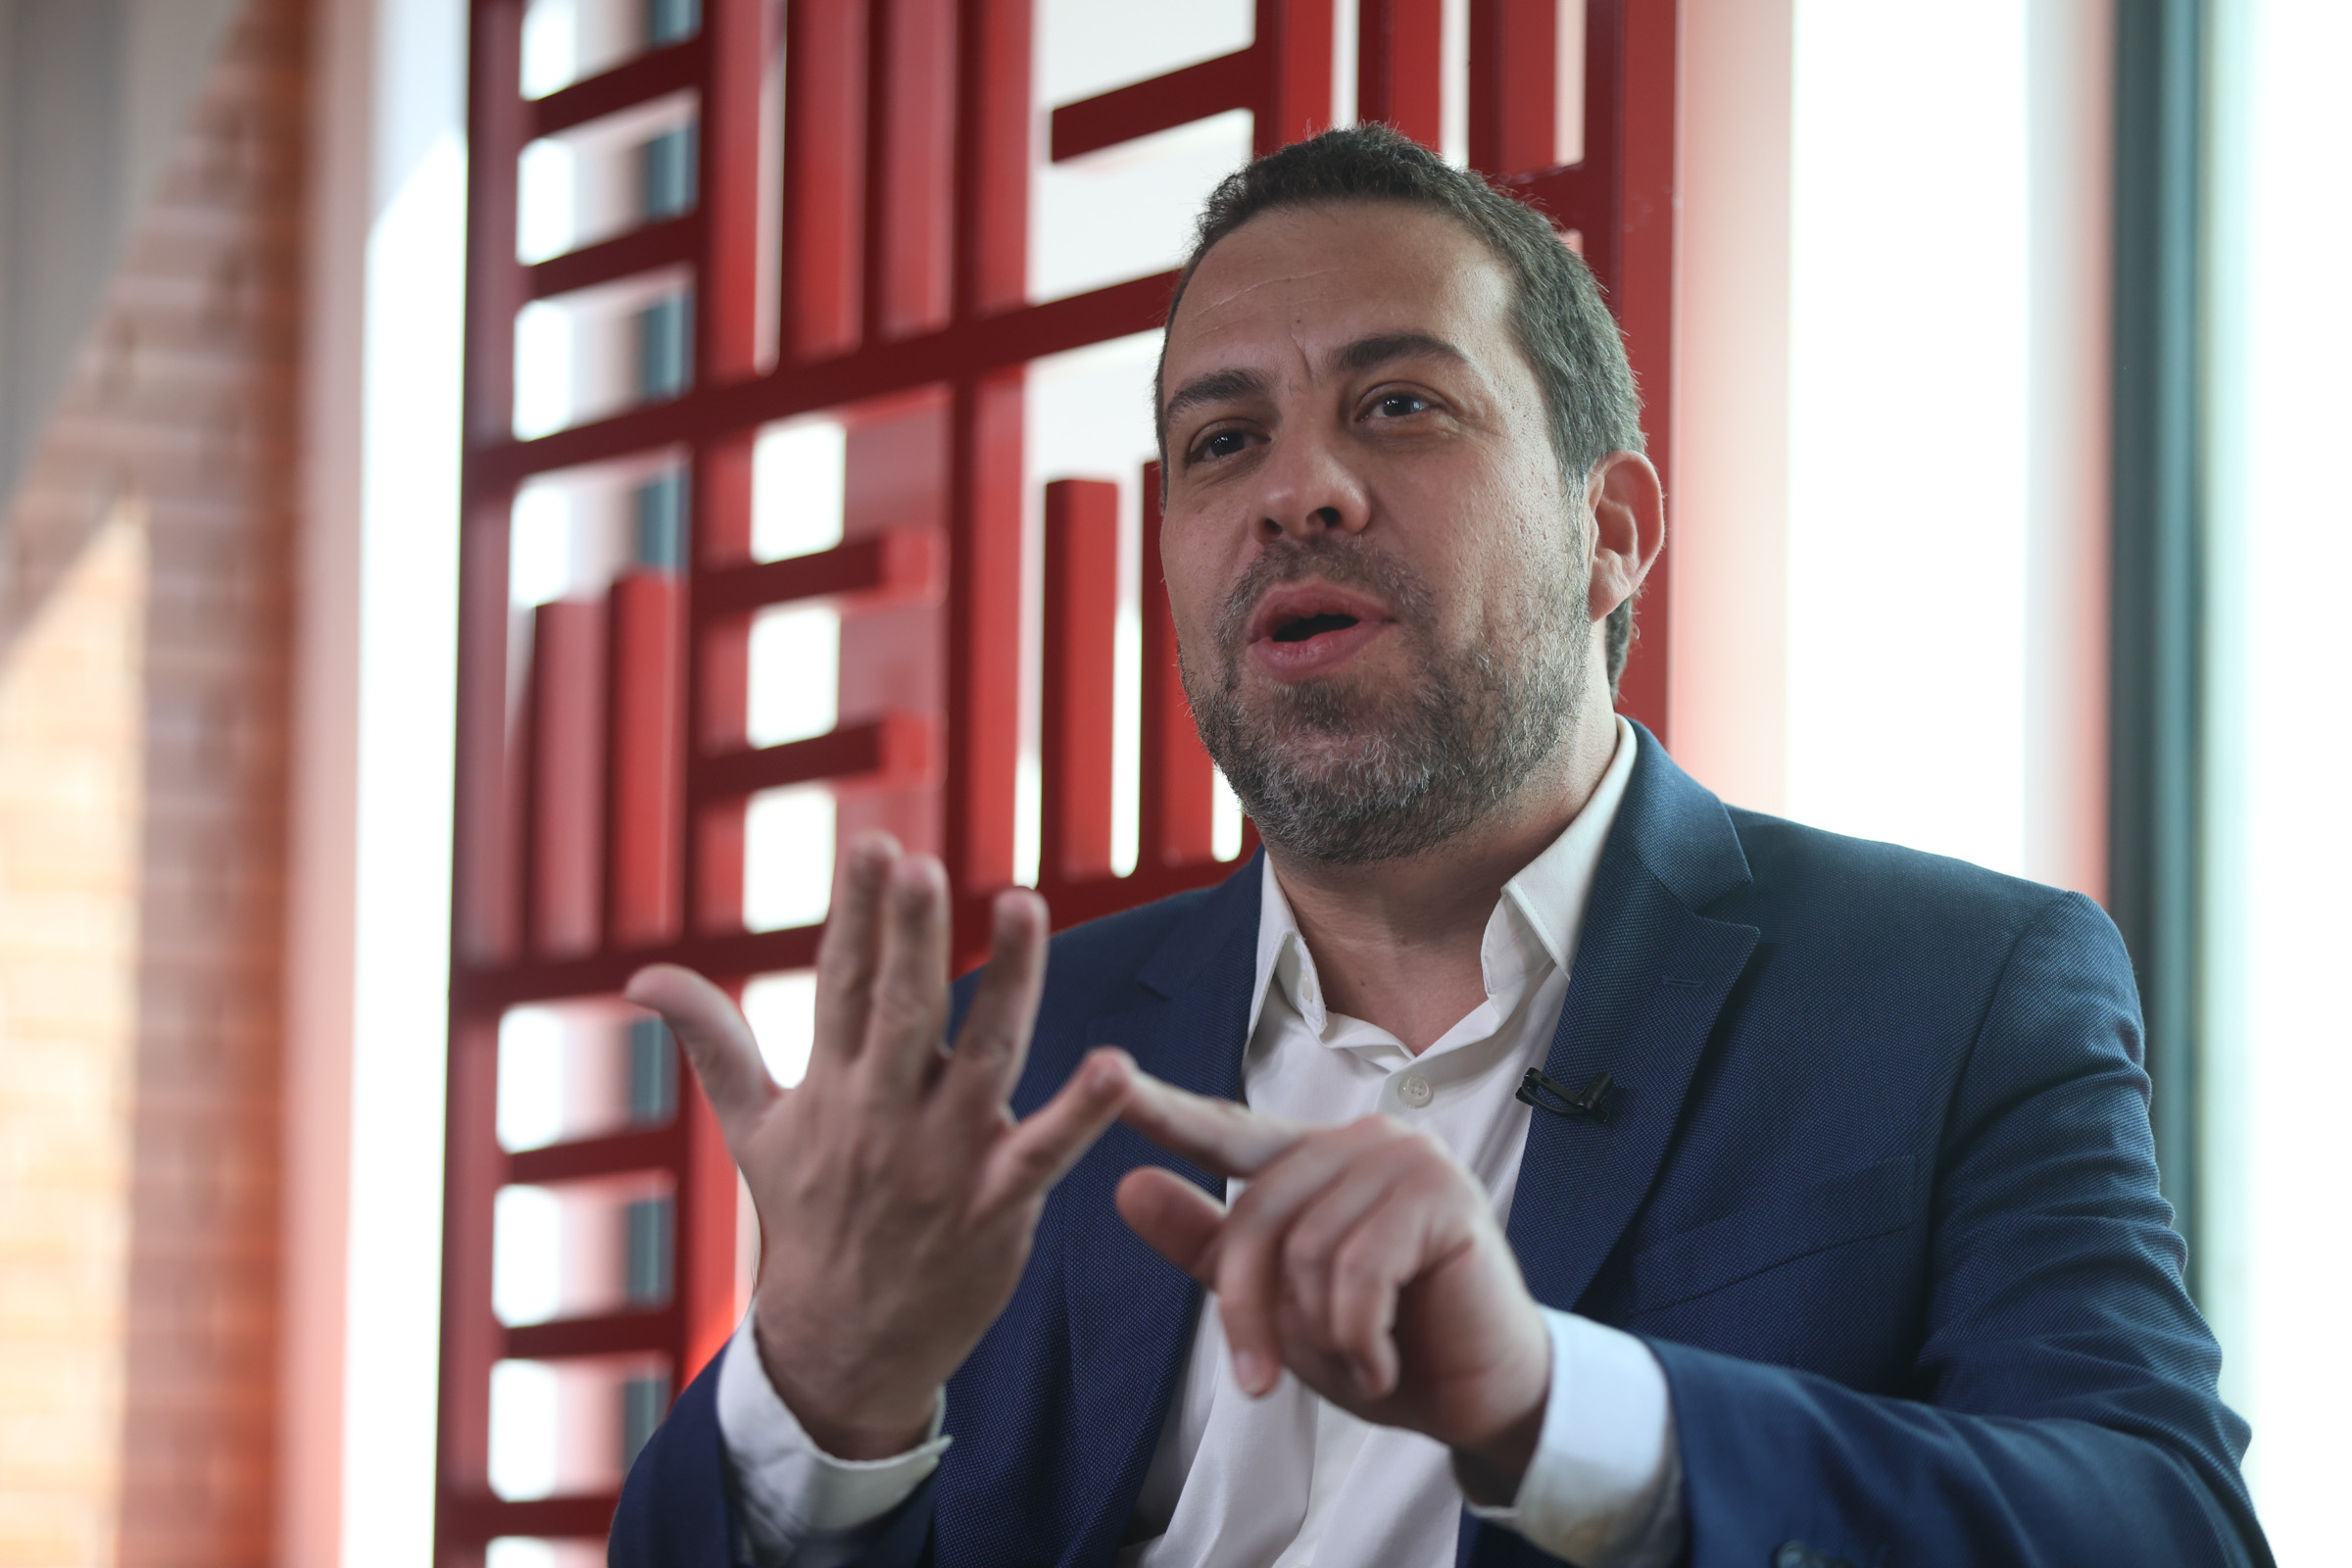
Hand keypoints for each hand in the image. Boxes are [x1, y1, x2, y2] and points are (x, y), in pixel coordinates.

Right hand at [625, 834, 1133, 1458]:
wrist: (841, 1347)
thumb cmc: (806, 1220)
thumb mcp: (752, 1128)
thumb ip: (712, 1041)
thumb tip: (641, 975)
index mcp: (831, 1085)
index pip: (842, 982)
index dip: (857, 913)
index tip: (875, 843)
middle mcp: (883, 1114)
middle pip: (902, 1010)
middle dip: (912, 936)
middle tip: (923, 867)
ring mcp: (941, 1160)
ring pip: (982, 1057)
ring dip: (1007, 982)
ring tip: (1025, 905)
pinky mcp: (995, 1205)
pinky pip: (1043, 1152)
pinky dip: (1080, 1113)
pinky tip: (1115, 1065)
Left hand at [1114, 1074, 1551, 1502]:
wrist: (1480, 1398)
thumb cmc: (1383, 1343)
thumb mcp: (1278, 1303)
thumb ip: (1208, 1244)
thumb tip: (1126, 1184)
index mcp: (1315, 1158)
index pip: (1227, 1130)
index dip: (1166, 1112)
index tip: (1107, 1080)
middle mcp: (1362, 1140)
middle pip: (1258, 1213)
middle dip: (1249, 1310)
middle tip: (1259, 1381)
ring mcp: (1408, 1159)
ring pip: (1308, 1249)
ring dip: (1319, 1334)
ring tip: (1358, 1358)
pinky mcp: (1445, 1196)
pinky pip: (1359, 1273)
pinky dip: (1358, 1340)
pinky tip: (1383, 1363)